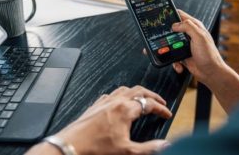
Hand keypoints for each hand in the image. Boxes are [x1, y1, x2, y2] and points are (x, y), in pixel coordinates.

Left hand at [27, 86, 171, 154]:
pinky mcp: (96, 105)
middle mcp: (116, 102)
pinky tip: (120, 101)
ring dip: (137, 92)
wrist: (71, 146)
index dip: (161, 108)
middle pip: (139, 91)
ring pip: (125, 89)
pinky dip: (121, 94)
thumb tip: (165, 145)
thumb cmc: (95, 148)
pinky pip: (111, 94)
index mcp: (125, 110)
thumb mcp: (126, 151)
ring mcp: (105, 102)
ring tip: (143, 98)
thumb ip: (148, 148)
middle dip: (152, 96)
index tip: (167, 114)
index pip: (149, 104)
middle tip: (160, 101)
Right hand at [144, 10, 227, 86]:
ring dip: (169, 51)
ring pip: (170, 44)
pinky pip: (173, 56)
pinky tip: (180, 65)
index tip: (162, 17)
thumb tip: (175, 24)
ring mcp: (186, 45)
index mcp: (195, 27)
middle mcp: (190, 35)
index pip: (181, 15)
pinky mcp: (183, 55)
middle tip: (162, 39)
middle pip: (172, 30)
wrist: (211, 73)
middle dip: (166, 35)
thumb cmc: (209, 55)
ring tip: (172, 55)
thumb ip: (188, 27)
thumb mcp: (199, 37)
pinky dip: (175, 62)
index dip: (171, 15)